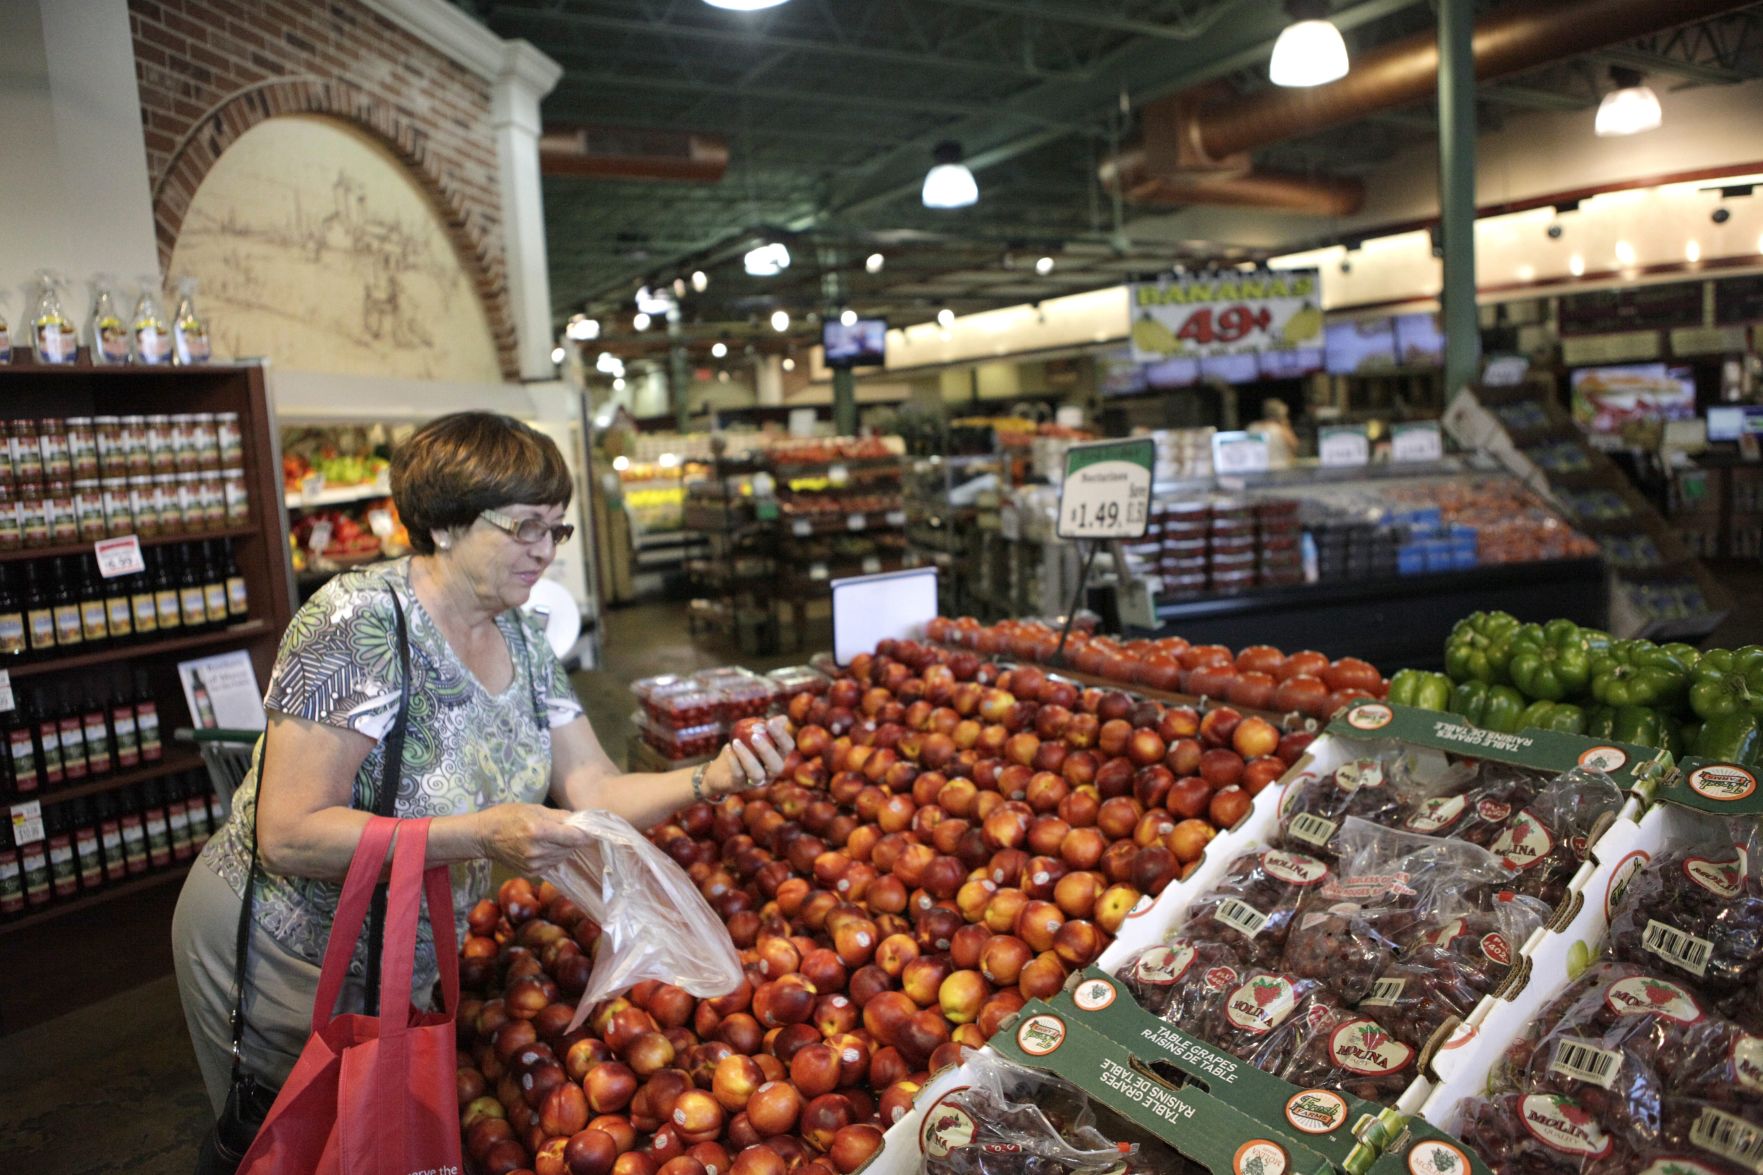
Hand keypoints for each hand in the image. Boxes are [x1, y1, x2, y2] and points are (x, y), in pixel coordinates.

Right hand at [475, 803, 592, 874]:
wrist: (484, 836)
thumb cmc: (508, 816)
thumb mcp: (534, 809)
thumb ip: (560, 817)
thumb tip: (581, 821)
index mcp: (539, 831)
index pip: (574, 837)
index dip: (586, 834)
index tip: (592, 831)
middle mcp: (538, 850)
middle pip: (569, 847)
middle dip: (572, 839)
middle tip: (564, 829)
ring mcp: (534, 864)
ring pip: (563, 856)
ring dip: (563, 847)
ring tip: (550, 838)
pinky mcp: (531, 872)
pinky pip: (552, 864)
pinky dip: (552, 856)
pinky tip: (542, 848)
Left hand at [705, 716, 794, 794]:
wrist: (719, 770)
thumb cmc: (741, 749)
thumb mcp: (752, 736)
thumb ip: (766, 727)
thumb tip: (784, 718)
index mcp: (777, 758)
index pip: (787, 748)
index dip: (781, 735)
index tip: (770, 722)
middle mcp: (770, 773)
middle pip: (777, 766)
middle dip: (767, 750)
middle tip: (755, 736)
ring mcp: (755, 782)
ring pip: (757, 774)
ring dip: (747, 757)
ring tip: (736, 742)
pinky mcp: (739, 785)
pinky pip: (738, 774)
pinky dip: (733, 761)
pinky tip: (727, 748)